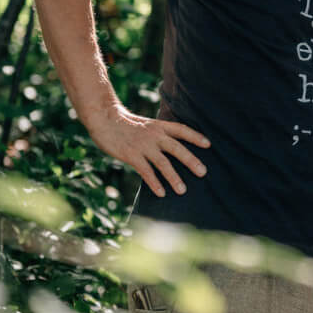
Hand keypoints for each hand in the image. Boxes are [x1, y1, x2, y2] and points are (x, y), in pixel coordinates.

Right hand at [86, 103, 209, 197]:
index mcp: (159, 126)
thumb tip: (172, 146)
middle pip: (177, 148)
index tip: (208, 144)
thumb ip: (159, 134)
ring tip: (183, 190)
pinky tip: (161, 193)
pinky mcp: (131, 155)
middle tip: (203, 172)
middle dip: (191, 160)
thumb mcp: (147, 125)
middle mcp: (154, 135)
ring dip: (174, 177)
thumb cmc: (126, 124)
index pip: (181, 130)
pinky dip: (154, 183)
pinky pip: (146, 171)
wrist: (104, 119)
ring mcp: (143, 145)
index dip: (195, 136)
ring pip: (163, 163)